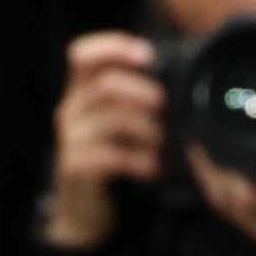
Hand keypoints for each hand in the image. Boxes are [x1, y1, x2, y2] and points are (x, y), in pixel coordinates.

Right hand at [44, 32, 176, 253]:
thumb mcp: (121, 124)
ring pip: (112, 119)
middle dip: (145, 93)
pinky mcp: (75, 166)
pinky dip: (140, 161)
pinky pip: (112, 156)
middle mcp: (70, 109)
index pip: (83, 55)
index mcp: (80, 92)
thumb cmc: (110, 159)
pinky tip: (155, 168)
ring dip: (147, 130)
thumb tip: (184, 81)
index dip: (113, 47)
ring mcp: (70, 138)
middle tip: (168, 106)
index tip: (148, 55)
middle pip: (106, 85)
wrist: (85, 209)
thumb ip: (138, 100)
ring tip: (165, 142)